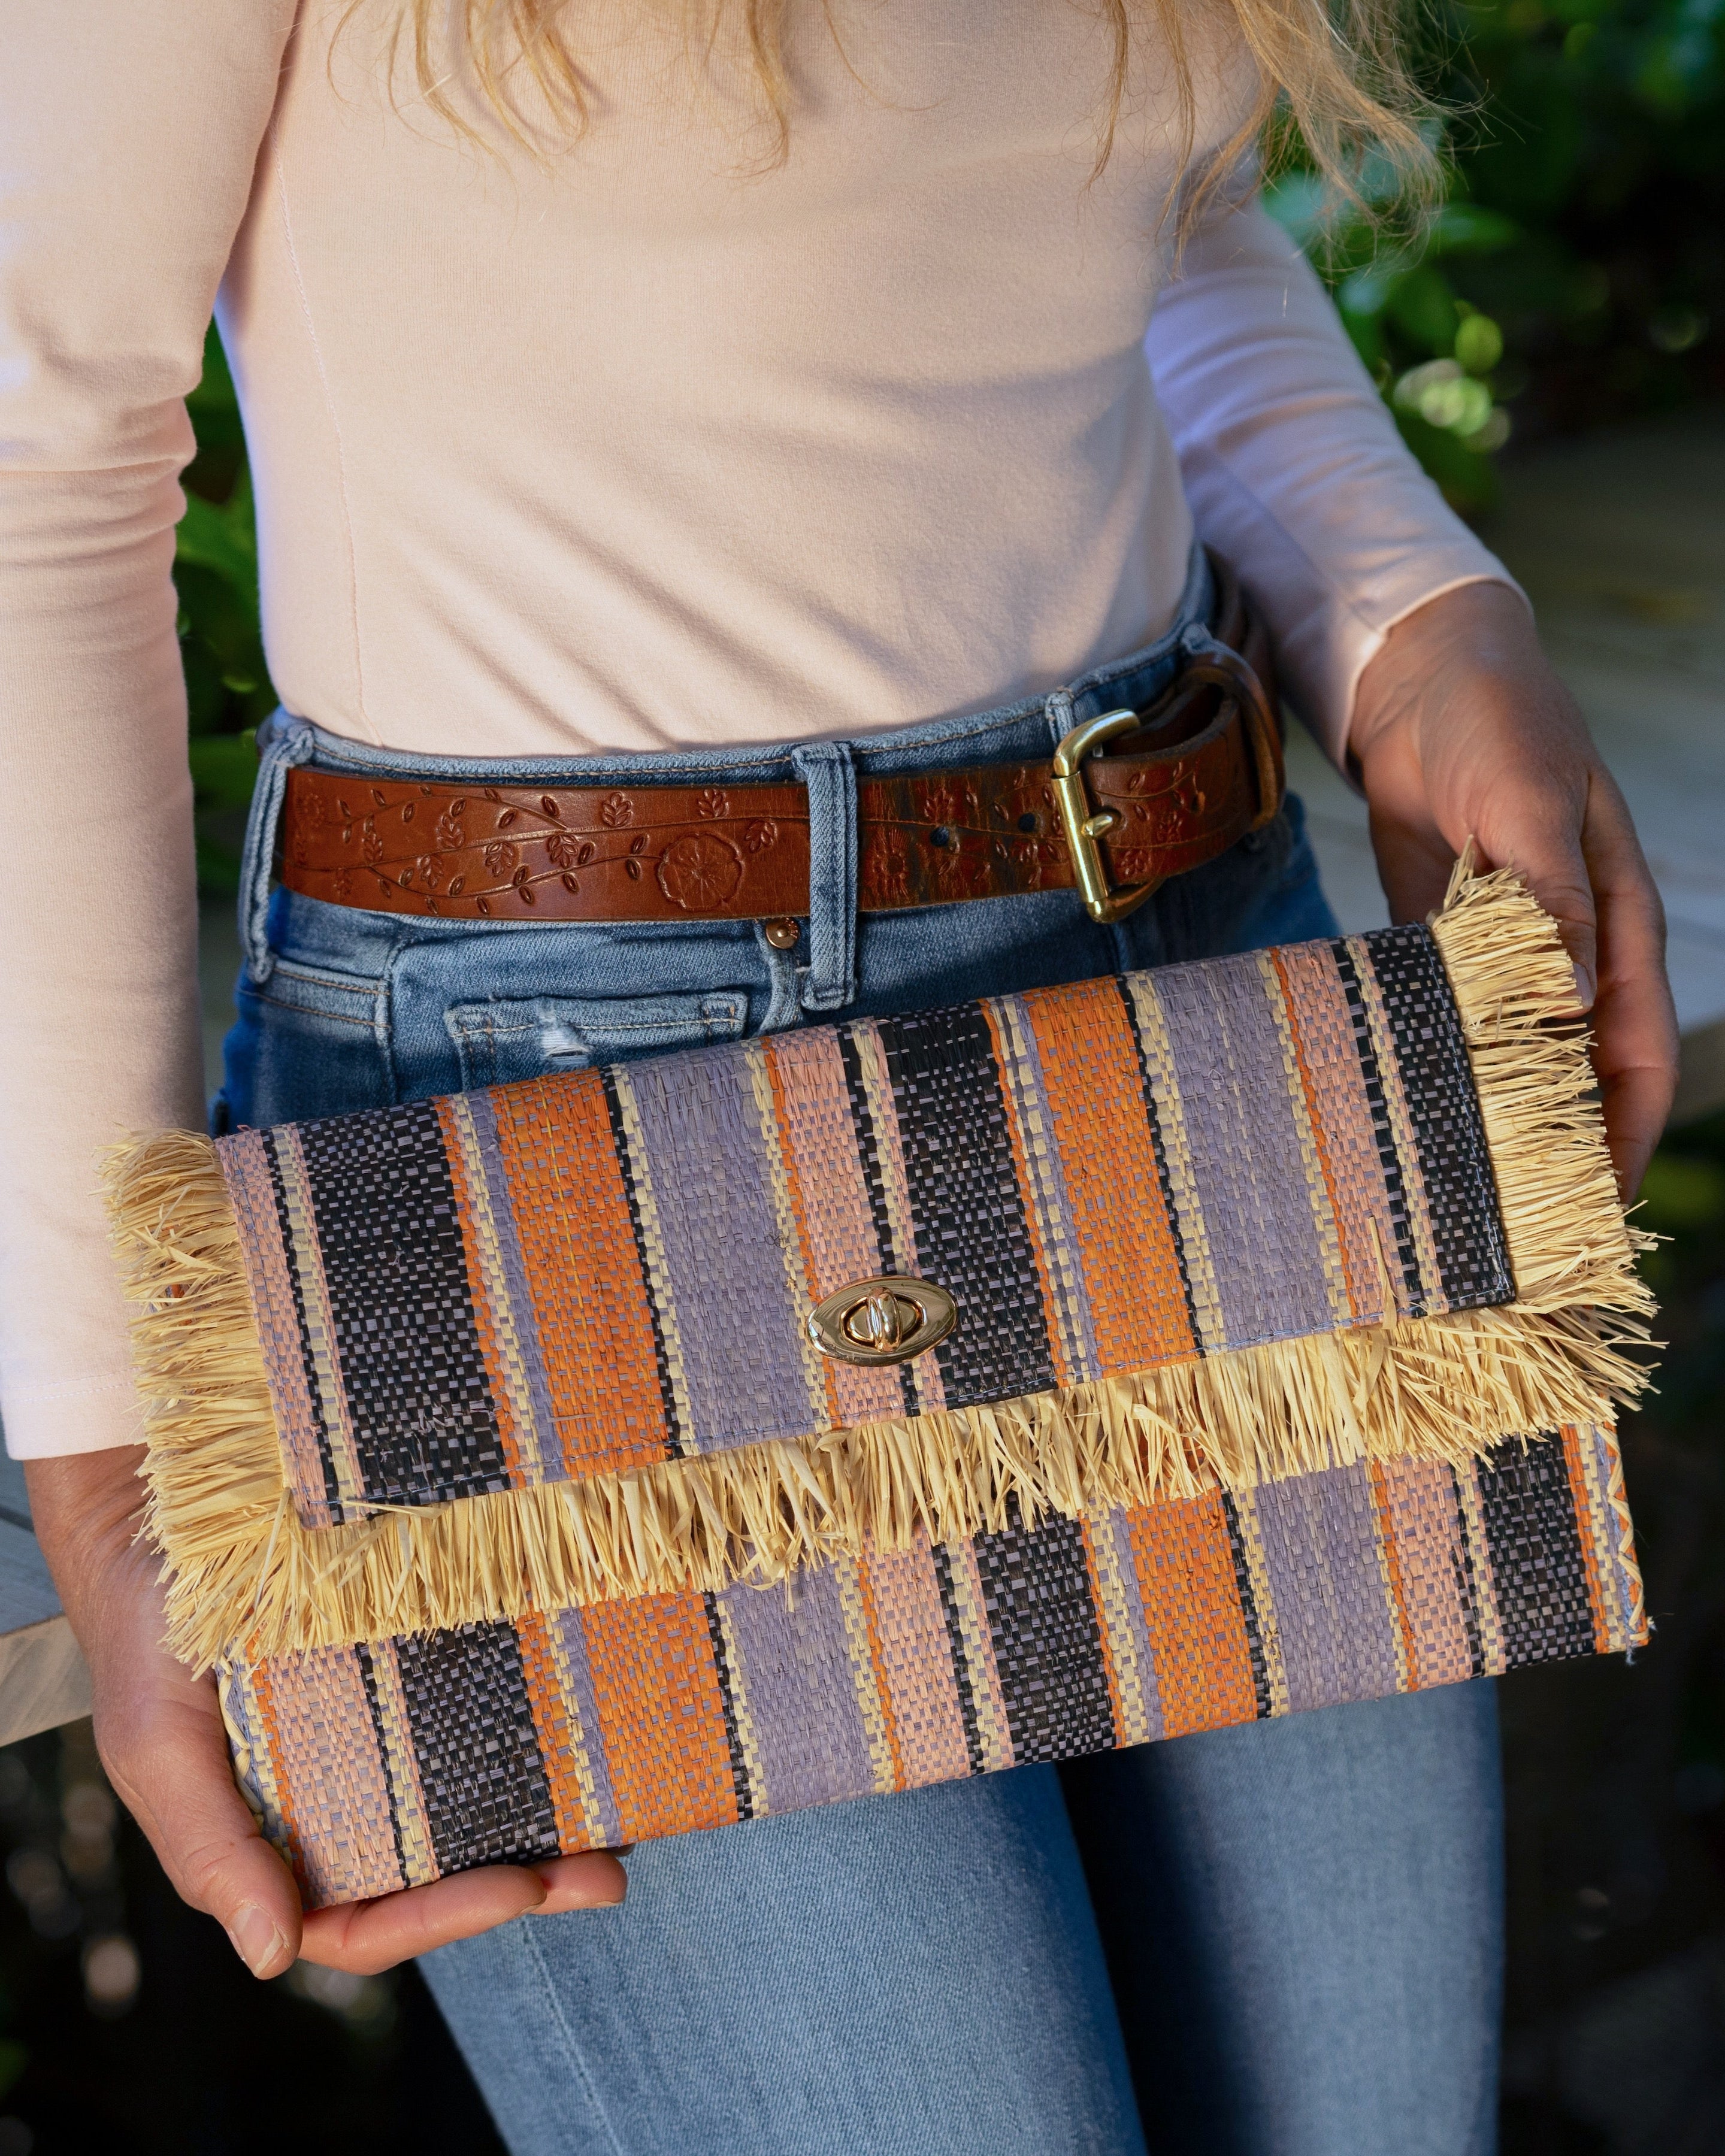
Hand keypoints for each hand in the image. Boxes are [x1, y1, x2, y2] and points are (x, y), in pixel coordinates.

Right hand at [26, 1446, 625, 1975]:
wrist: (162, 1509)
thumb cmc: (150, 1639)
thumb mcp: (155, 1747)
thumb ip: (209, 1850)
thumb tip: (273, 1957)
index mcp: (278, 1842)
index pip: (368, 1920)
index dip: (443, 1918)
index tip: (519, 1888)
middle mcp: (340, 1801)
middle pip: (438, 1873)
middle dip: (526, 1883)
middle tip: (603, 1875)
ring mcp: (382, 1734)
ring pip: (470, 1808)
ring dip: (546, 1828)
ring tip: (621, 1830)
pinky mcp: (412, 1662)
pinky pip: (476, 1715)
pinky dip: (532, 1738)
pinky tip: (588, 1736)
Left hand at [1349, 579, 1678, 1198]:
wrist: (1420, 677)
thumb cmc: (1494, 724)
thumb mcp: (1528, 804)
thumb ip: (1550, 899)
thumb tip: (1575, 1004)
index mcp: (1613, 927)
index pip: (1637, 1058)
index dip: (1623, 1140)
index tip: (1594, 1218)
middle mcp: (1567, 954)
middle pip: (1578, 1078)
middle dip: (1556, 1155)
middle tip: (1509, 1239)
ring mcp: (1503, 954)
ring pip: (1512, 1060)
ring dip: (1490, 1122)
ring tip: (1449, 1200)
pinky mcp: (1440, 944)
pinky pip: (1445, 1023)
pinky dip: (1433, 1068)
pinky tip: (1398, 1113)